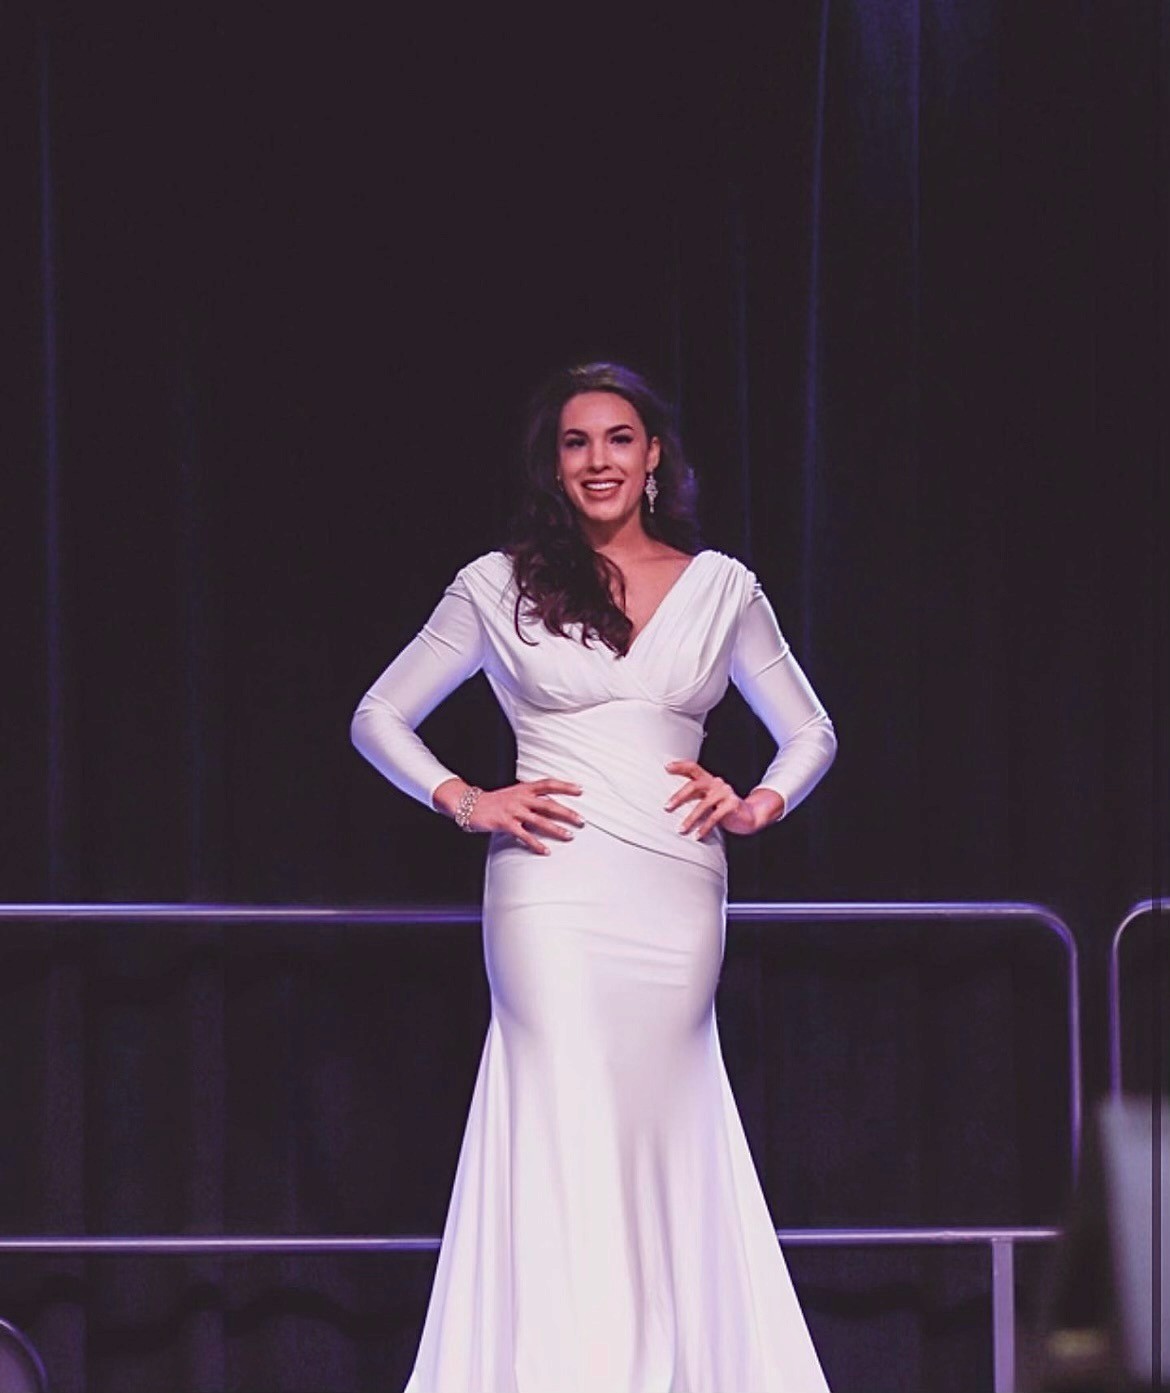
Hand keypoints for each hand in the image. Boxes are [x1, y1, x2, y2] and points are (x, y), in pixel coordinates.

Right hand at [437, 777, 583, 854]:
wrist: (468, 804)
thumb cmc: (493, 801)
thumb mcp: (513, 793)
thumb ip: (529, 797)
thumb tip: (548, 802)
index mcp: (524, 788)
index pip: (548, 784)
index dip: (565, 786)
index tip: (580, 790)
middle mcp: (521, 798)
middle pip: (549, 804)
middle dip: (567, 812)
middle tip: (582, 820)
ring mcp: (513, 810)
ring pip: (540, 820)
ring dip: (556, 829)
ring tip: (569, 836)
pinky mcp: (505, 823)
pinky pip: (524, 835)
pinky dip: (536, 844)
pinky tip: (545, 851)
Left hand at [664, 761, 783, 837]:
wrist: (748, 816)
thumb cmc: (723, 808)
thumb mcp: (708, 799)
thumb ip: (695, 797)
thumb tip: (670, 804)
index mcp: (709, 780)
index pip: (693, 768)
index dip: (680, 766)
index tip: (666, 767)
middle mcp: (717, 783)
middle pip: (695, 785)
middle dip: (679, 796)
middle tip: (667, 807)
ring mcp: (726, 793)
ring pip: (704, 804)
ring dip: (690, 818)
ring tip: (681, 829)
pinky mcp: (733, 805)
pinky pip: (715, 817)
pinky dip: (704, 828)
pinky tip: (697, 836)